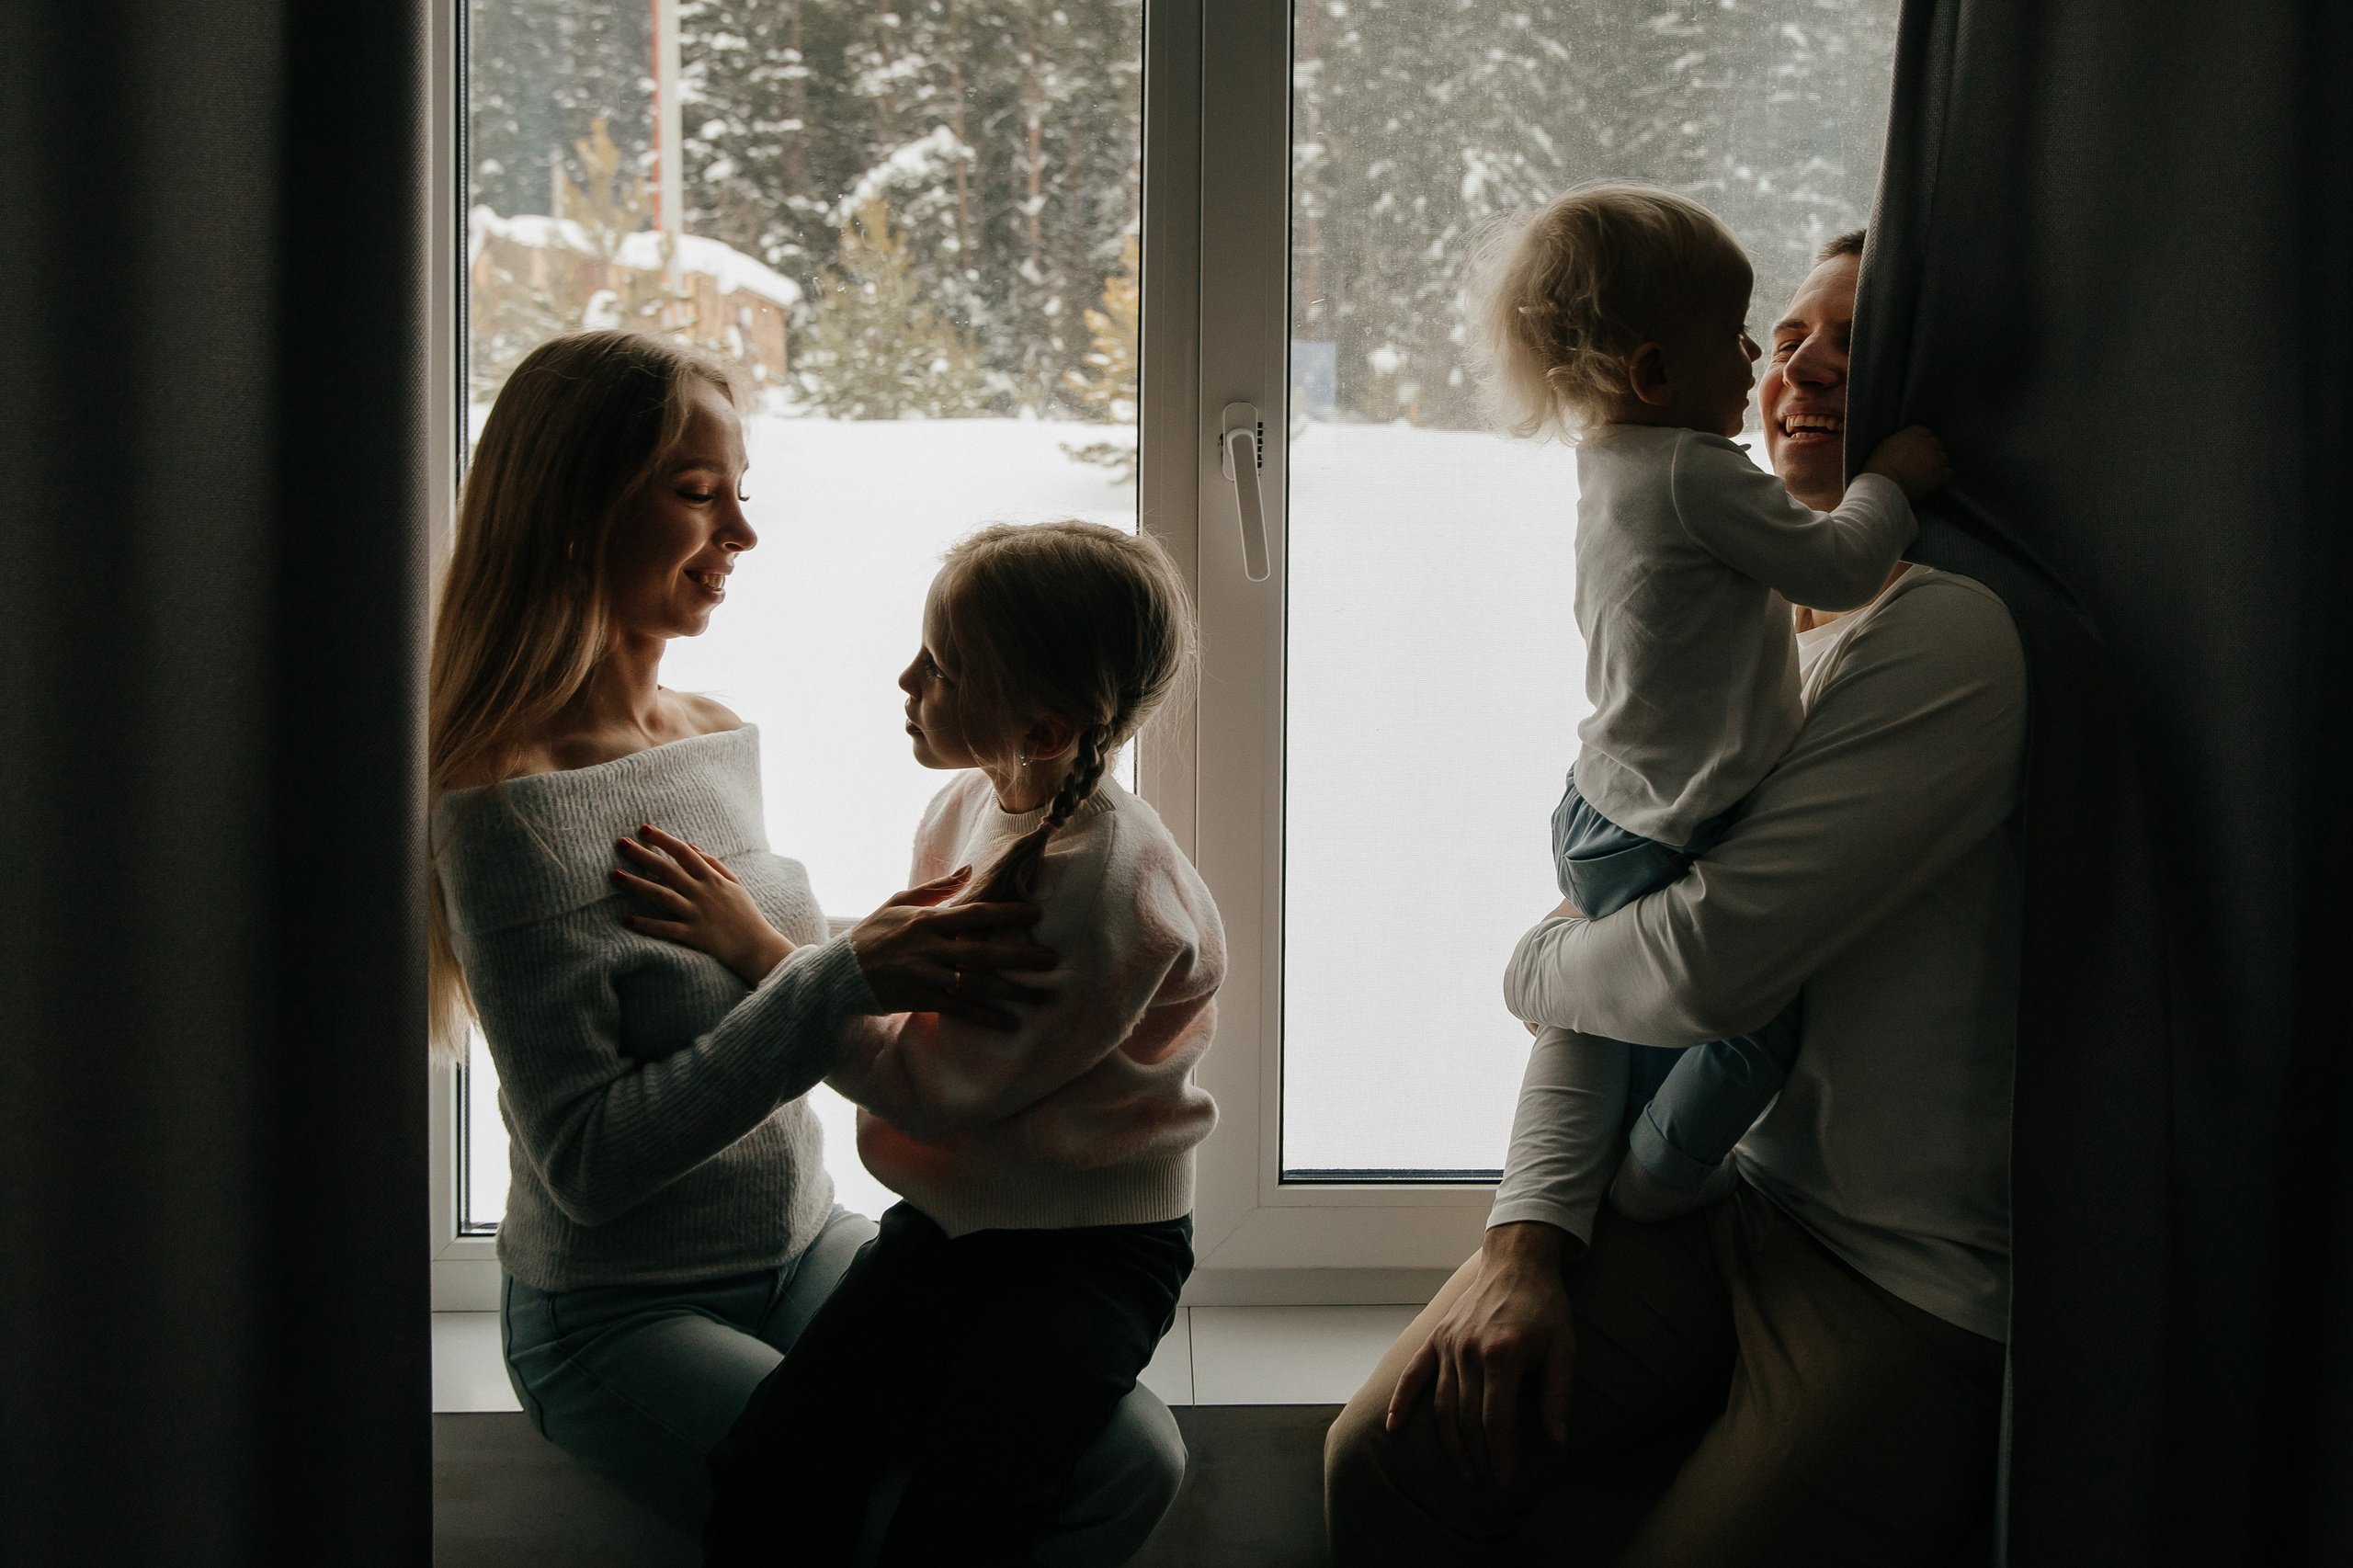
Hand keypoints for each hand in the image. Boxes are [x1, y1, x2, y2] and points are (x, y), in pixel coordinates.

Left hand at [613, 825, 794, 984]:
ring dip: (637, 884)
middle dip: (643, 855)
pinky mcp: (692, 935)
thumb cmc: (746, 914)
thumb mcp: (735, 884)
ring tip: (615, 875)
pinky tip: (627, 920)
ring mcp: (696, 913)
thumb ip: (714, 864)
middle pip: (667, 870)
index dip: (663, 839)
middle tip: (620, 844)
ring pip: (662, 895)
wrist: (757, 947)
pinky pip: (665, 928)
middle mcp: (702, 892)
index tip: (643, 829)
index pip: (684, 852)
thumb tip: (692, 846)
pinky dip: (646, 924)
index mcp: (712, 878)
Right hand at [849, 870, 1059, 1030]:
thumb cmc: (871, 933)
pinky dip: (986, 1017)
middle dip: (1019, 956)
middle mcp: (929, 948)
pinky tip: (1010, 1023)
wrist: (838, 973)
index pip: (974, 913)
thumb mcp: (898, 902)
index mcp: (927, 921)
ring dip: (1010, 990)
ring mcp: (924, 976)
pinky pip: (959, 1010)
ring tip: (1040, 993)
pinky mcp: (920, 1000)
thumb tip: (969, 870)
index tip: (1035, 913)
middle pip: (982, 952)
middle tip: (1051, 959)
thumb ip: (936, 889)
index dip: (1007, 914)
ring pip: (975, 984)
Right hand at [1386, 1223, 1576, 1487]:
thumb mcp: (1564, 1348)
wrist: (1517, 1260)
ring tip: (1465, 1470)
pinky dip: (1402, 1403)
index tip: (1506, 1480)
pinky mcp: (1436, 1338)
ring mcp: (1448, 1344)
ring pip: (1443, 1405)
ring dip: (1452, 1443)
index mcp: (1502, 1355)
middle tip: (1489, 1480)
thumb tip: (1558, 1440)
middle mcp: (1468, 1351)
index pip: (1495, 1420)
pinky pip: (1413, 1375)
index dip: (1500, 1455)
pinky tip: (1394, 1428)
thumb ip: (1557, 1395)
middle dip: (1479, 1456)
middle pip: (1467, 1419)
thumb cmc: (1546, 1306)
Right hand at [1861, 423, 1951, 499]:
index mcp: (1913, 434)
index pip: (1926, 432)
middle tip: (1923, 463)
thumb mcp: (1887, 444)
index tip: (1919, 449)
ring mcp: (1935, 460)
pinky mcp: (1939, 476)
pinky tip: (1934, 480)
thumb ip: (1902, 440)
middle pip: (1937, 444)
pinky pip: (1949, 473)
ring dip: (1938, 464)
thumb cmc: (1878, 468)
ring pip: (1944, 458)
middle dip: (1932, 452)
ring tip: (1928, 472)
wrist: (1883, 485)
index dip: (1923, 441)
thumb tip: (1908, 443)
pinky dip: (1943, 476)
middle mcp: (1927, 444)